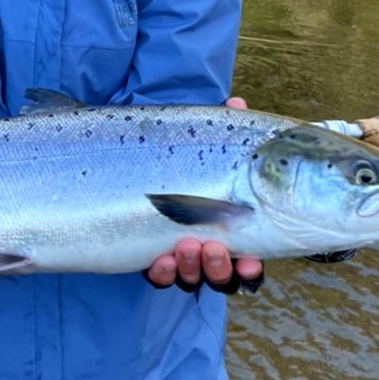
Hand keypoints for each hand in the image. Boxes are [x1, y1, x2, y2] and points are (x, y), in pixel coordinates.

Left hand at [143, 96, 264, 293]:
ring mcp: (178, 251)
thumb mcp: (201, 136)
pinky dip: (162, 272)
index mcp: (227, 224)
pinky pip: (158, 275)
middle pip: (220, 272)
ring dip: (192, 268)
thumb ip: (221, 122)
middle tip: (213, 247)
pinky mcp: (148, 252)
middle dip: (219, 266)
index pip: (246, 256)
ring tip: (185, 247)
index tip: (250, 263)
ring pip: (192, 276)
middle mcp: (206, 243)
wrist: (127, 155)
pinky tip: (160, 260)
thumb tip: (236, 104)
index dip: (250, 267)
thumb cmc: (180, 148)